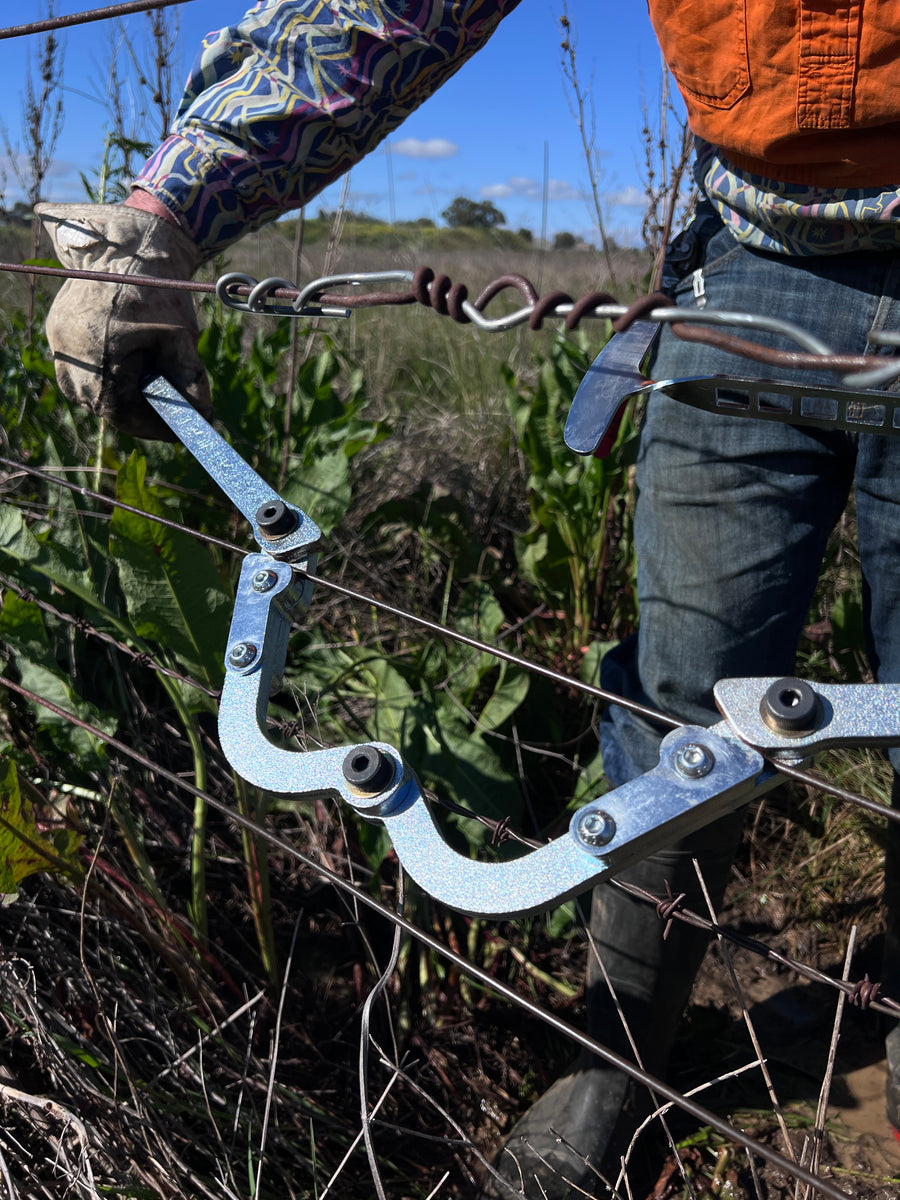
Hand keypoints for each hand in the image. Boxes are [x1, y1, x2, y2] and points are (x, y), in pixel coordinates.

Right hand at [35, 202, 211, 438]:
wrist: (127, 244)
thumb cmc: (158, 289)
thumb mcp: (181, 339)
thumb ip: (190, 382)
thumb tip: (203, 418)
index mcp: (98, 362)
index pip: (124, 416)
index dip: (155, 427)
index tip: (181, 434)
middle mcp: (70, 359)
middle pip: (107, 407)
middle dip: (143, 411)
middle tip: (175, 413)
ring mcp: (58, 346)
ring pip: (93, 391)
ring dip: (124, 393)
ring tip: (155, 382)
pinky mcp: (57, 332)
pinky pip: (82, 370)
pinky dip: (108, 373)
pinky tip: (132, 362)